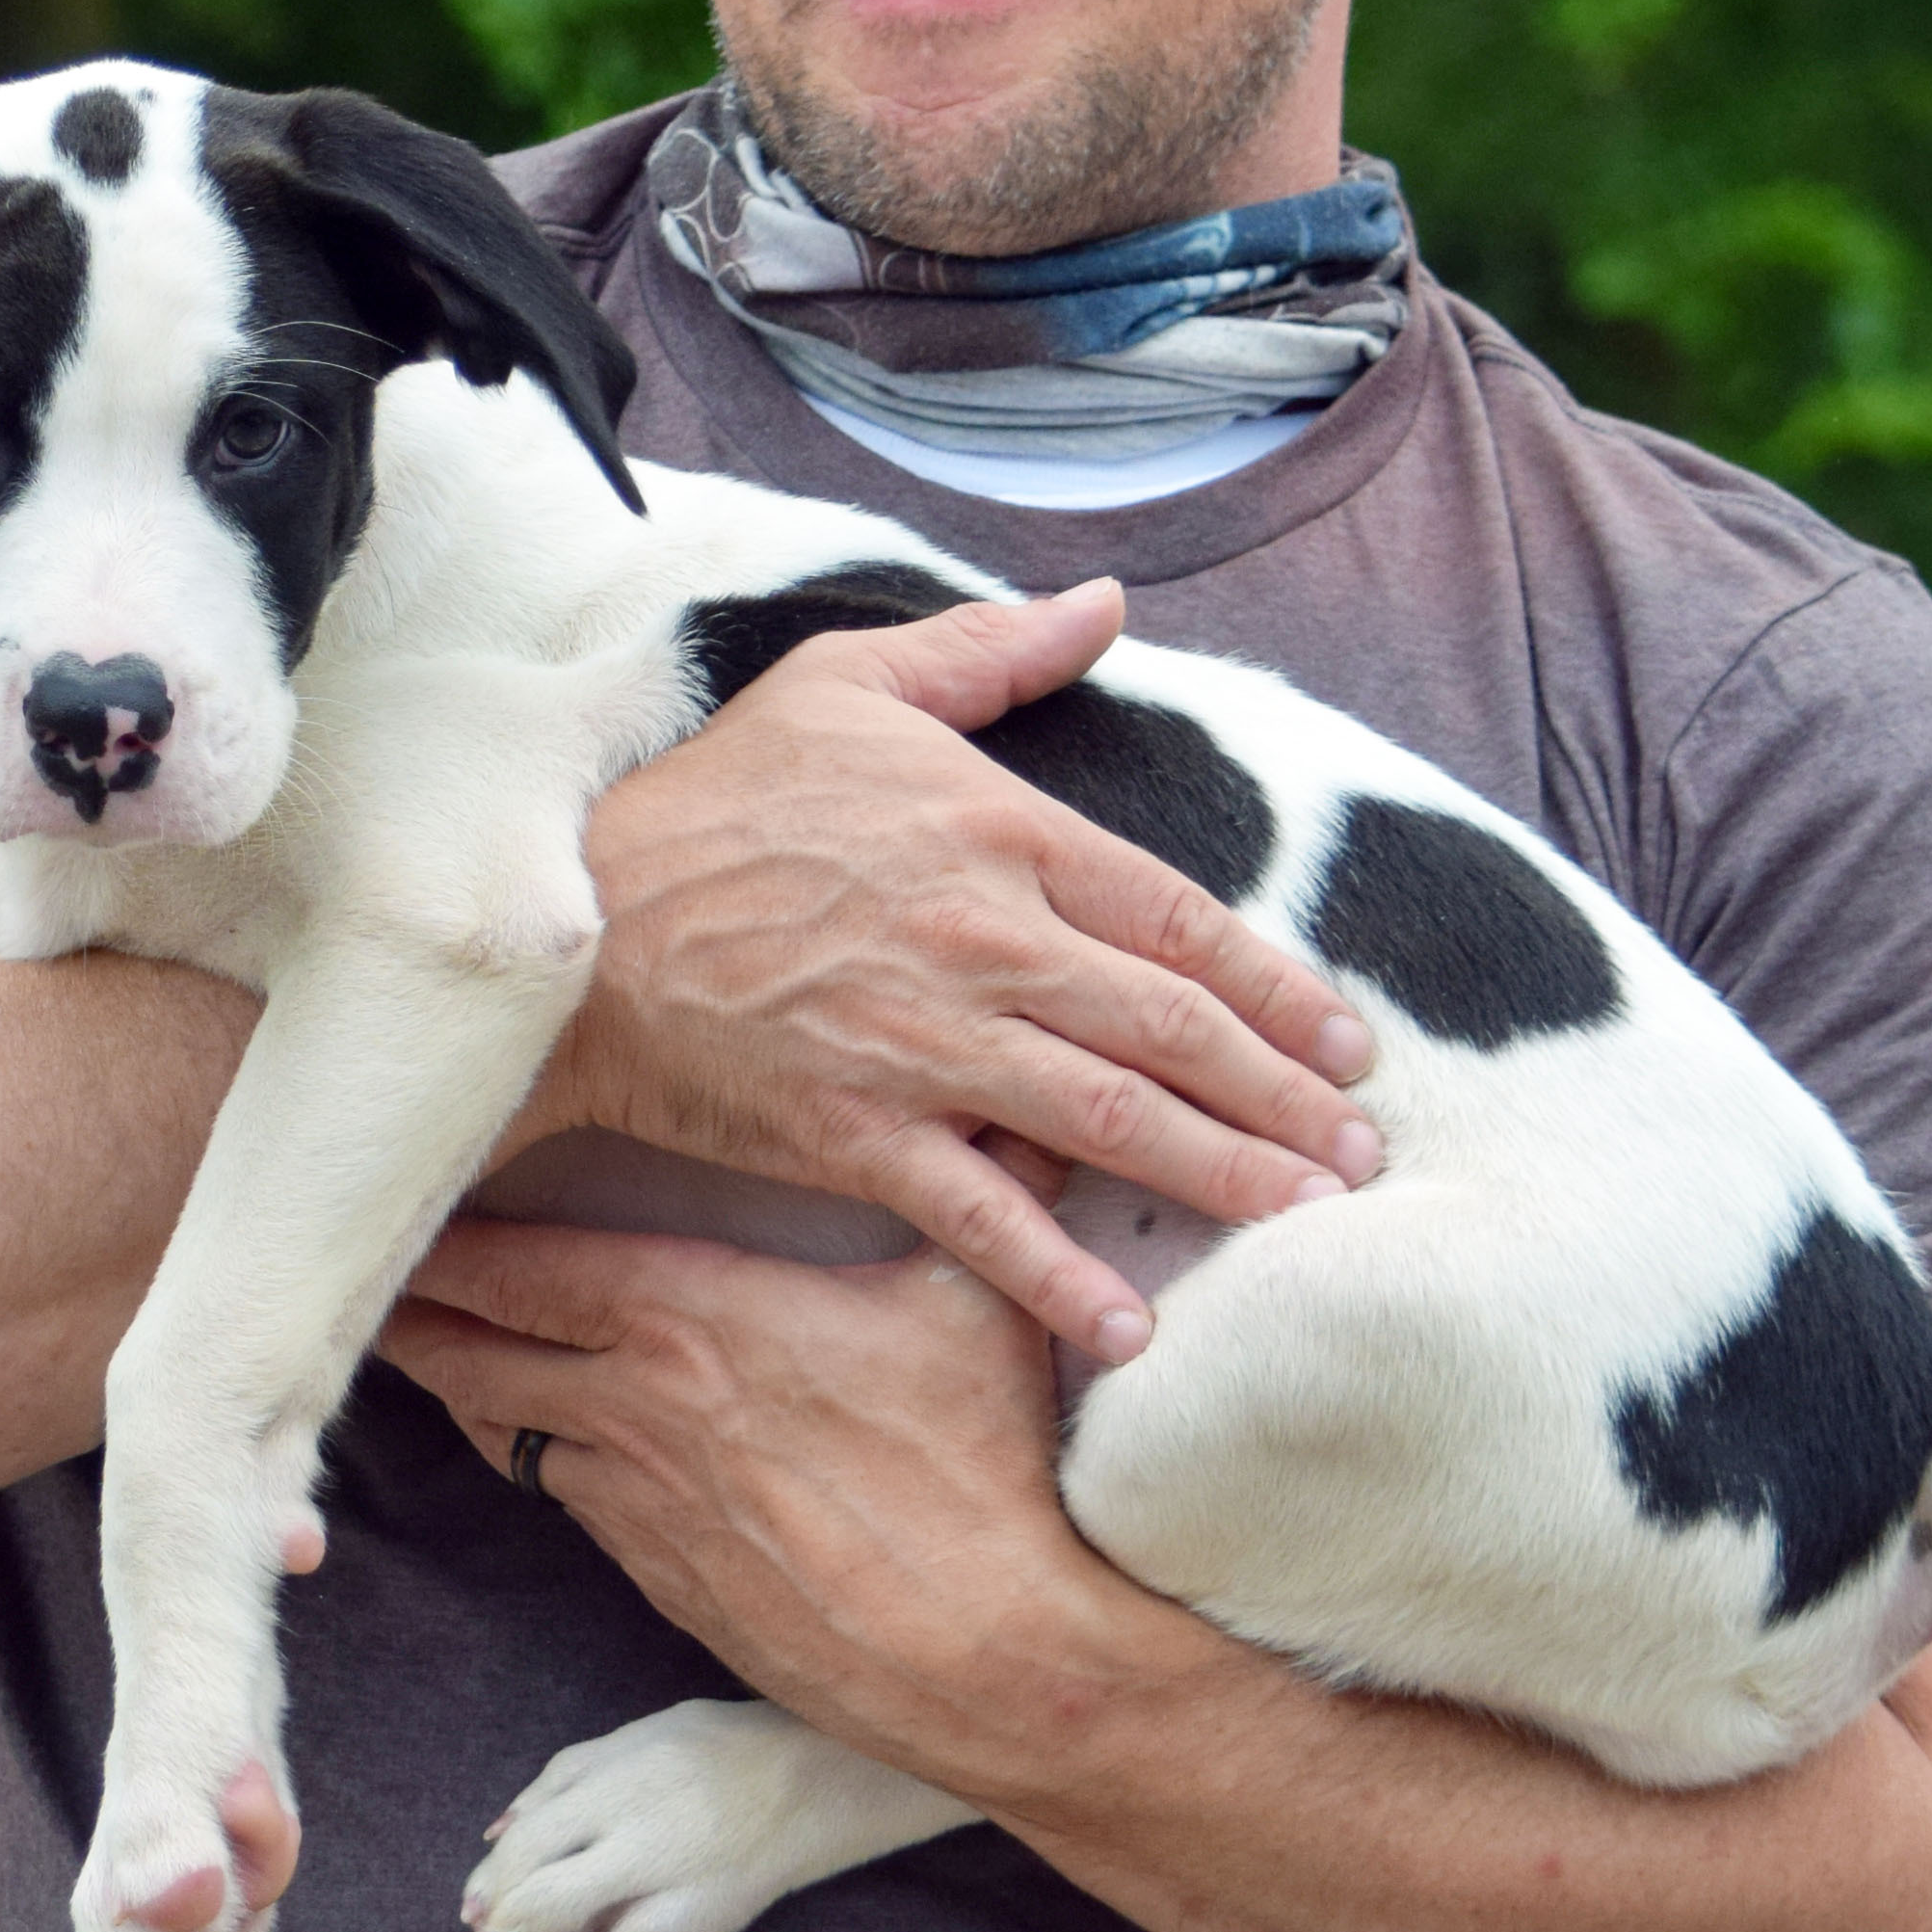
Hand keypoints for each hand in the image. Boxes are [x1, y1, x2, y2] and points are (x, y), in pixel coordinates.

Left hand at [376, 1212, 1187, 1791]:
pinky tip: (551, 1436)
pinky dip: (545, 1458)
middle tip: (361, 1276)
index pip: (514, 1262)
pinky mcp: (658, 1580)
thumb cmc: (989, 1469)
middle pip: (469, 1347)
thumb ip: (986, 1193)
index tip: (391, 1202)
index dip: (442, 1234)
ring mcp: (637, 1501)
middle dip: (411, 1309)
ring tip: (440, 1346)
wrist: (989, 1655)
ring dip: (471, 1385)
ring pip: (508, 1428)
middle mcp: (634, 1403)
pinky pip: (572, 1499)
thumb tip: (1031, 1111)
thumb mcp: (979, 1304)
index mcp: (689, 1313)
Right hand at [522, 579, 1379, 1362]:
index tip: (1349, 1044)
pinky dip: (1060, 1278)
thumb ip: (989, 651)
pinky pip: (984, 1218)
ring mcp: (926, 1048)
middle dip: (1283, 1096)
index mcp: (1000, 833)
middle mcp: (986, 944)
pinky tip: (1133, 1329)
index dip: (1278, 988)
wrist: (569, 927)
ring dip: (1221, 1173)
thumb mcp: (850, 684)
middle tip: (1362, 1154)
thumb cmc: (715, 804)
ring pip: (1111, 1120)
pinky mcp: (860, 1137)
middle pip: (1172, 1028)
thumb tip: (1103, 602)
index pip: (1177, 919)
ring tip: (1305, 1218)